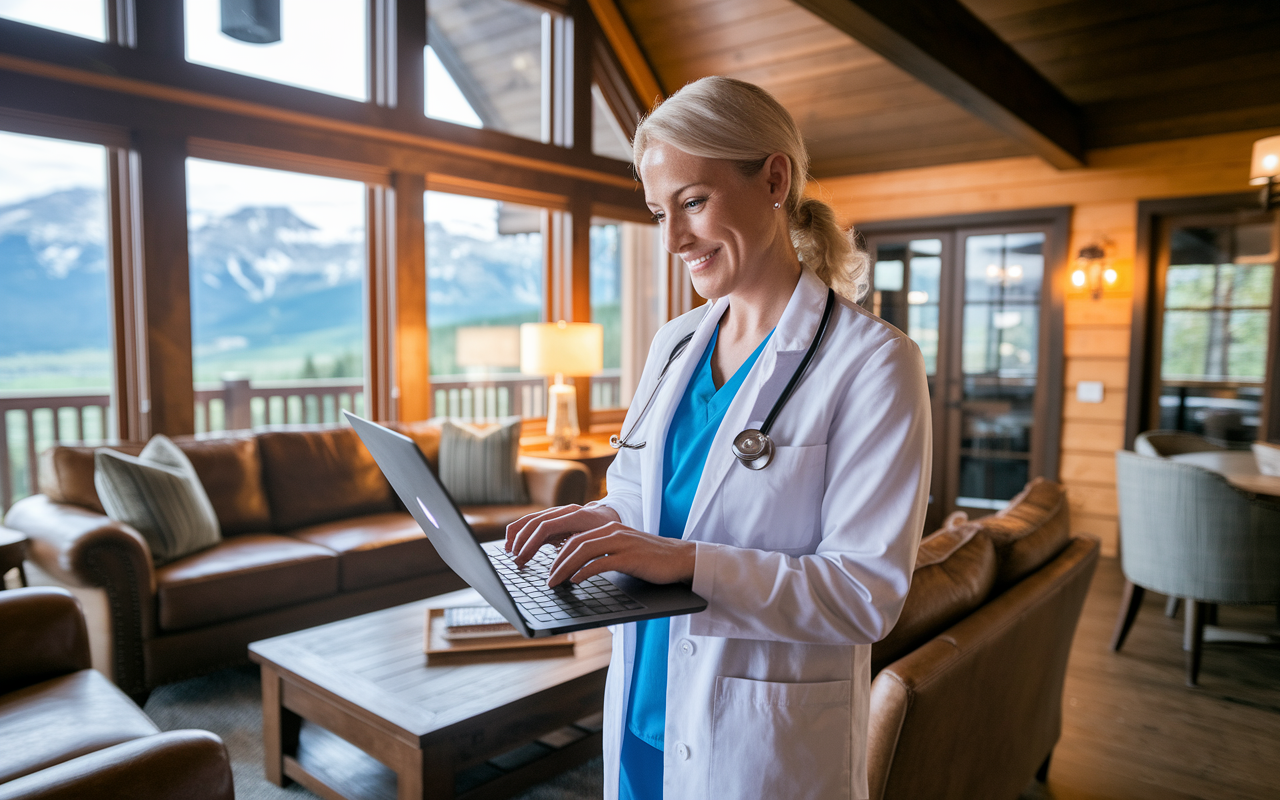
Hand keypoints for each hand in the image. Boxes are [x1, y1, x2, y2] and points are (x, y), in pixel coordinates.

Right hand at [505, 504, 620, 565]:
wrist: (613, 514)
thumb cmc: (609, 532)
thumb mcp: (601, 543)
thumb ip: (584, 554)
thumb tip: (567, 572)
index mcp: (576, 516)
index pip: (546, 527)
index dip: (531, 543)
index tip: (522, 558)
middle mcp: (564, 511)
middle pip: (535, 522)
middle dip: (521, 541)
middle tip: (514, 559)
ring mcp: (558, 512)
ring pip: (531, 519)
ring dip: (518, 535)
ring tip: (509, 551)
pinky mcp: (554, 518)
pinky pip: (534, 522)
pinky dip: (522, 532)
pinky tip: (515, 543)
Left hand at [547, 522, 695, 587]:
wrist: (680, 559)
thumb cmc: (651, 559)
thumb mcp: (623, 551)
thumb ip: (603, 553)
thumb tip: (579, 568)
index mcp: (609, 528)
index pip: (575, 537)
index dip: (558, 553)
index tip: (548, 568)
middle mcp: (613, 531)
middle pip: (575, 543)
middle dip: (556, 562)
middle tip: (547, 579)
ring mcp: (621, 543)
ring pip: (583, 551)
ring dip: (565, 568)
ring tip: (555, 582)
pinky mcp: (630, 557)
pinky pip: (600, 562)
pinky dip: (584, 572)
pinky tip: (575, 581)